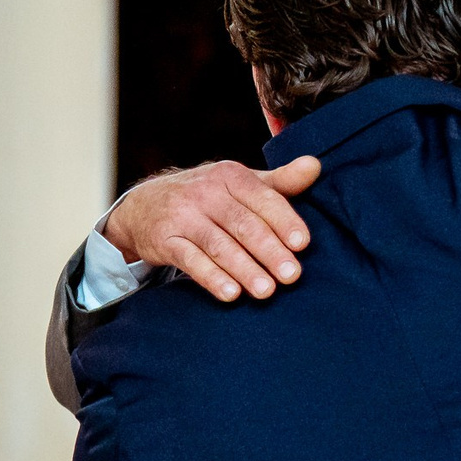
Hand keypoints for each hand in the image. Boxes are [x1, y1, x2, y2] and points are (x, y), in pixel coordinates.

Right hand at [103, 156, 321, 302]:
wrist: (145, 205)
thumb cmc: (207, 197)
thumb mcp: (240, 184)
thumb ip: (279, 182)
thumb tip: (315, 166)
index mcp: (230, 176)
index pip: (262, 198)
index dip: (283, 221)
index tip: (302, 244)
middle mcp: (206, 193)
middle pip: (243, 224)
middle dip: (269, 251)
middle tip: (292, 275)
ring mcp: (184, 217)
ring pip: (219, 245)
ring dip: (244, 269)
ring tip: (266, 291)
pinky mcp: (165, 241)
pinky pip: (191, 261)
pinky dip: (211, 278)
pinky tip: (230, 294)